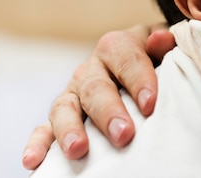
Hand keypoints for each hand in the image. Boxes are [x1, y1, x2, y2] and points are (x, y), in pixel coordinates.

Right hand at [21, 23, 175, 169]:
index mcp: (118, 46)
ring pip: (65, 107)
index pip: (128, 60)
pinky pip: (45, 127)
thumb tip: (161, 39)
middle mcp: (92, 67)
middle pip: (97, 88)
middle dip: (109, 112)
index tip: (151, 104)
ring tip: (78, 149)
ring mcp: (74, 90)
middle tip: (124, 134)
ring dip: (70, 128)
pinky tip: (34, 161)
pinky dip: (38, 143)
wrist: (146, 61)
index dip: (140, 81)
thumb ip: (165, 44)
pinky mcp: (62, 113)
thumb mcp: (166, 46)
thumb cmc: (159, 57)